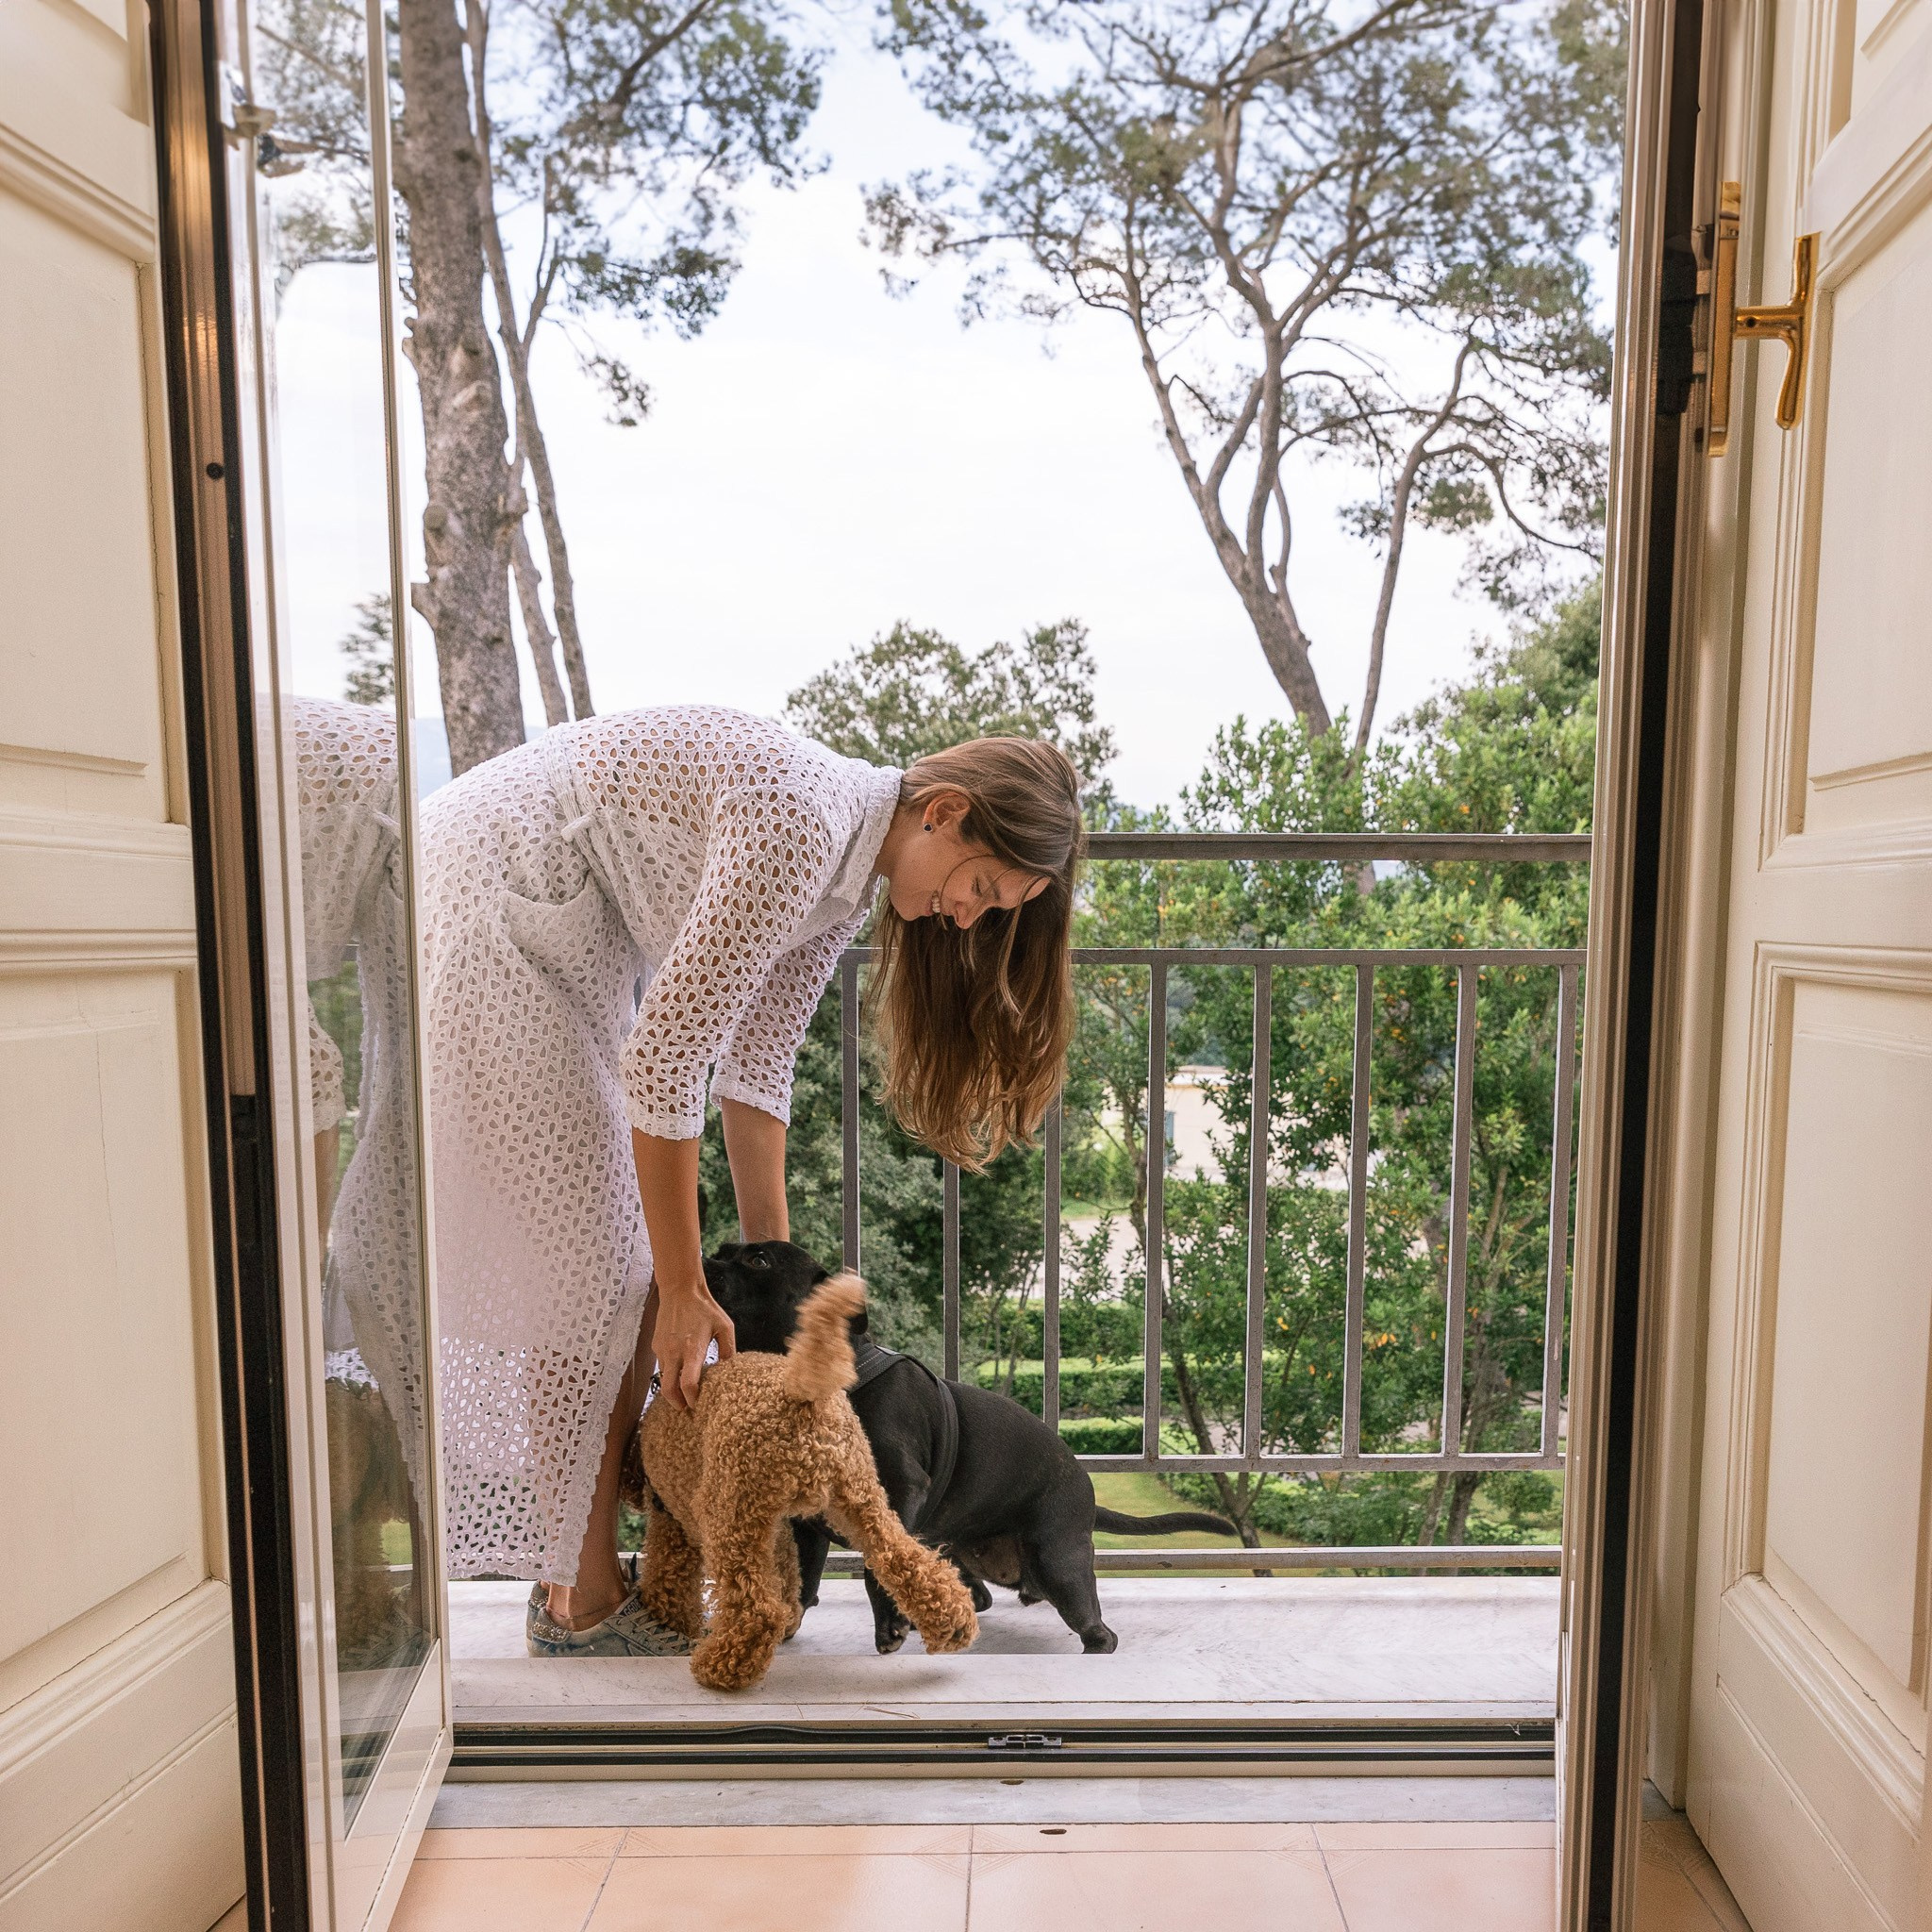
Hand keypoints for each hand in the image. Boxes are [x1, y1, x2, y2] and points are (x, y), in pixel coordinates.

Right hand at [652, 1279, 735, 1410]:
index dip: (692, 1399)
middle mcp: (674, 1353)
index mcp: (693, 1350)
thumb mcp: (724, 1327)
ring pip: (663, 1379)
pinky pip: (661, 1365)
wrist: (680, 1290)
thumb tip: (730, 1370)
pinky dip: (669, 1373)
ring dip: (672, 1389)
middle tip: (686, 1409)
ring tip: (683, 1392)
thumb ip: (728, 1350)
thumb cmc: (705, 1308)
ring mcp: (662, 1350)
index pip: (688, 1384)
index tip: (698, 1404)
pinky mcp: (656, 1345)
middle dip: (676, 1404)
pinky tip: (679, 1370)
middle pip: (668, 1390)